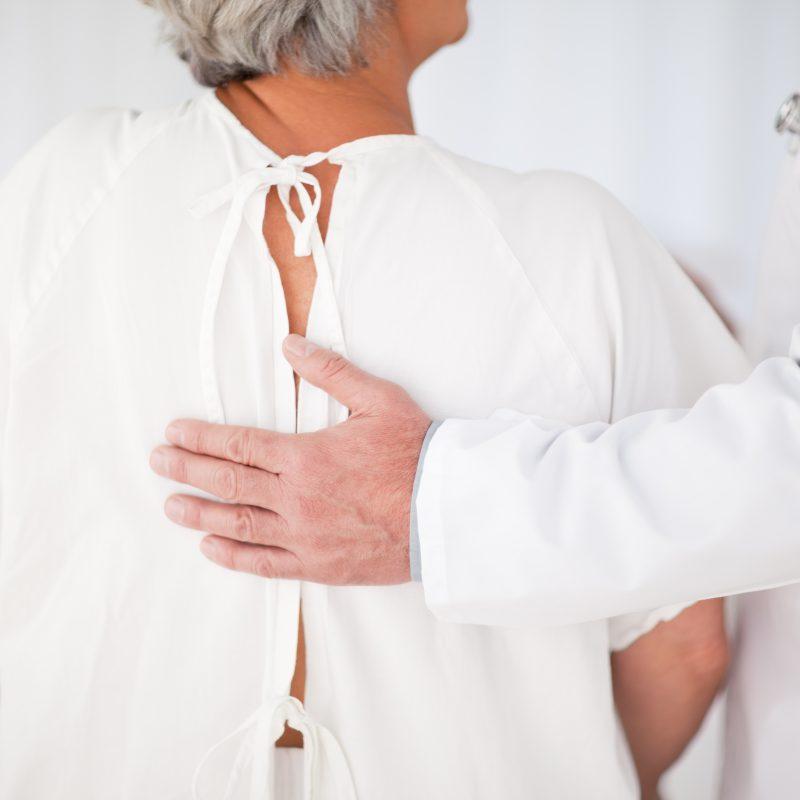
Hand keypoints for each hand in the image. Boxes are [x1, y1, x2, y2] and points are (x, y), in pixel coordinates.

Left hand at [149, 335, 431, 583]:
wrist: (445, 510)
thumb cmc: (415, 454)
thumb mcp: (379, 399)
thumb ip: (331, 371)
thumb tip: (291, 346)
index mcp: (306, 456)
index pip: (239, 445)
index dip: (202, 438)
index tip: (174, 433)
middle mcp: (296, 498)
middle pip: (228, 482)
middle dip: (187, 470)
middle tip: (158, 463)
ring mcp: (304, 535)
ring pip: (238, 524)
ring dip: (200, 514)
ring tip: (172, 506)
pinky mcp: (318, 564)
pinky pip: (265, 563)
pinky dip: (234, 556)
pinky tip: (211, 548)